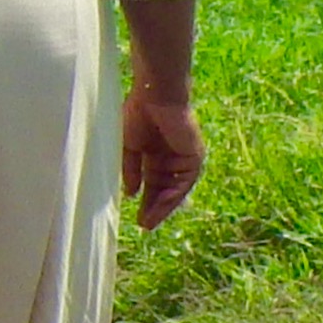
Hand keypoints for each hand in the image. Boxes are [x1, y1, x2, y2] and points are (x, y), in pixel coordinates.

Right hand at [119, 82, 205, 228]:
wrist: (155, 96)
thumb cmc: (138, 115)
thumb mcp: (129, 148)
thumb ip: (130, 170)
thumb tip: (131, 193)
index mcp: (155, 154)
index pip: (152, 183)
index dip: (145, 200)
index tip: (136, 217)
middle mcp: (171, 159)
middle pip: (164, 189)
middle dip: (155, 208)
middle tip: (144, 225)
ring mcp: (184, 158)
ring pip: (175, 189)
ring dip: (164, 206)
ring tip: (150, 221)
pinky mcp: (194, 156)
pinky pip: (185, 181)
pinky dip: (175, 193)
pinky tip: (162, 204)